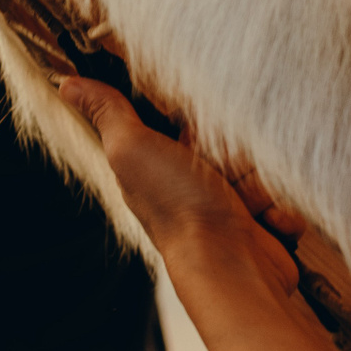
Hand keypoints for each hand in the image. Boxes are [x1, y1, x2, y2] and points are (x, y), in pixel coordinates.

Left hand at [60, 76, 300, 299]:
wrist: (230, 267)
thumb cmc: (179, 210)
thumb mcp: (131, 147)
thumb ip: (108, 112)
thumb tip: (69, 83)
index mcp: (156, 153)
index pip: (177, 110)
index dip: (190, 108)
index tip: (196, 114)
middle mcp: (190, 174)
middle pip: (225, 134)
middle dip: (235, 143)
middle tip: (226, 162)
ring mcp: (227, 196)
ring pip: (258, 161)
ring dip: (261, 176)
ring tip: (247, 195)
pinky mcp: (260, 215)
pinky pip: (281, 193)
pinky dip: (279, 206)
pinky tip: (265, 219)